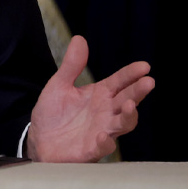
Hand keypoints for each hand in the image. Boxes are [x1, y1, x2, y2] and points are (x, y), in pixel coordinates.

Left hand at [27, 35, 153, 161]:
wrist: (39, 140)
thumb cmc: (53, 113)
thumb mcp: (59, 85)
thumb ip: (71, 65)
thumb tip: (80, 39)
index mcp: (100, 95)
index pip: (120, 82)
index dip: (131, 74)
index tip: (144, 66)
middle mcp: (106, 113)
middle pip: (127, 100)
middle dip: (138, 92)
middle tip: (148, 82)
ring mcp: (101, 131)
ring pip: (123, 124)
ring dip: (128, 115)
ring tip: (128, 104)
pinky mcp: (91, 149)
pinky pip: (103, 147)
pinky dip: (106, 142)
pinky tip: (104, 135)